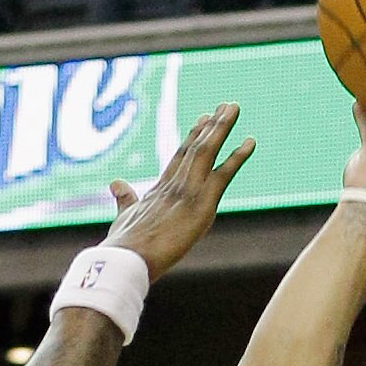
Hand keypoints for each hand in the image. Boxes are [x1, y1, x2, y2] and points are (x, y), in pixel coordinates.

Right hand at [102, 99, 253, 277]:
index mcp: (158, 190)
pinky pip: (223, 175)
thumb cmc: (123, 246)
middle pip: (195, 148)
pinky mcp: (201, 204)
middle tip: (225, 106)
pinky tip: (250, 142)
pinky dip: (237, 157)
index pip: (179, 158)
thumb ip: (124, 199)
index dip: (192, 138)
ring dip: (222, 129)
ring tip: (234, 108)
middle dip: (211, 126)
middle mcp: (174, 185)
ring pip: (207, 152)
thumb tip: (115, 182)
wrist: (127, 259)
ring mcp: (188, 192)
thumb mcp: (124, 217)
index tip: (203, 120)